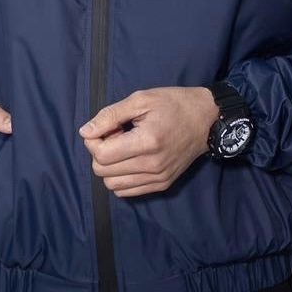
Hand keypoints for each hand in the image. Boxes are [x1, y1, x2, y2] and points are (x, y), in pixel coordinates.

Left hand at [79, 87, 217, 197]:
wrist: (207, 119)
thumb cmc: (174, 104)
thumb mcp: (141, 99)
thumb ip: (110, 115)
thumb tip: (85, 132)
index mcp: (147, 142)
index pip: (102, 155)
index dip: (93, 140)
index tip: (105, 127)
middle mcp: (152, 166)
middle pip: (103, 171)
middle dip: (100, 152)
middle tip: (115, 135)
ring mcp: (158, 178)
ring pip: (112, 185)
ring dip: (110, 166)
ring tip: (124, 148)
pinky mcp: (163, 184)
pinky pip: (127, 192)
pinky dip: (121, 177)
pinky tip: (131, 159)